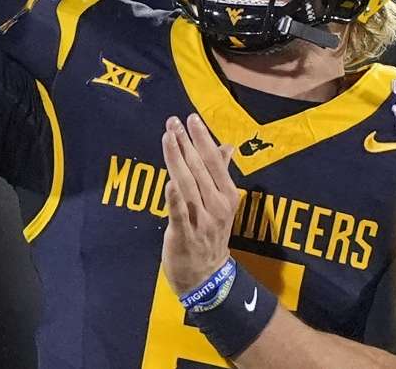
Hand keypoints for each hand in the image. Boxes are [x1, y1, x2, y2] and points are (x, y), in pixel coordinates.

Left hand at [160, 113, 238, 293]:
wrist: (208, 276)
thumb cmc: (212, 234)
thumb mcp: (222, 203)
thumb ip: (222, 173)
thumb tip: (226, 146)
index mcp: (227, 195)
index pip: (214, 161)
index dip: (202, 139)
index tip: (191, 118)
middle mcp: (216, 205)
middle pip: (199, 168)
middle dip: (186, 143)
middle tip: (173, 121)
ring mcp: (201, 221)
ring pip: (187, 184)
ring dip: (177, 159)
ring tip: (168, 138)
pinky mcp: (184, 235)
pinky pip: (179, 213)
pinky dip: (174, 198)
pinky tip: (169, 181)